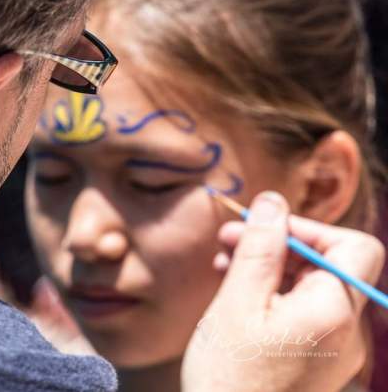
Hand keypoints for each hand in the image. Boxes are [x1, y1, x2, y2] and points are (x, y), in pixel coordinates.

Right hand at [181, 191, 384, 391]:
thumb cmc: (230, 377)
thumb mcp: (236, 303)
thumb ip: (259, 248)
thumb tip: (272, 202)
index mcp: (334, 313)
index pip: (353, 247)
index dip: (309, 228)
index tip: (262, 228)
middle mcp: (347, 331)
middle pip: (330, 266)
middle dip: (279, 246)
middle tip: (228, 241)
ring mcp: (335, 351)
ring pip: (313, 289)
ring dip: (272, 269)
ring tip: (225, 267)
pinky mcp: (318, 364)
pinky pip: (305, 315)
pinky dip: (275, 297)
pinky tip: (238, 298)